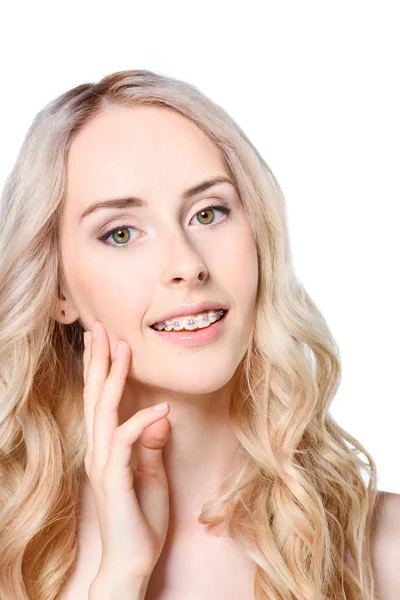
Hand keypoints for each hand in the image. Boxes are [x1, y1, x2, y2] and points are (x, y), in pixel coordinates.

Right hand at [82, 320, 170, 581]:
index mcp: (106, 449)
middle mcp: (99, 451)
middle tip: (99, 327)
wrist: (131, 563)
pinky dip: (142, 423)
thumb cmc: (140, 521)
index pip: (101, 400)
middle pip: (96, 397)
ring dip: (113, 379)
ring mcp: (103, 465)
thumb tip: (159, 414)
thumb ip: (150, 446)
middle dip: (98, 360)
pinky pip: (125, 442)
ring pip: (105, 411)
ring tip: (122, 349)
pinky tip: (160, 408)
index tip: (108, 341)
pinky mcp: (113, 480)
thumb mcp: (151, 475)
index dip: (103, 369)